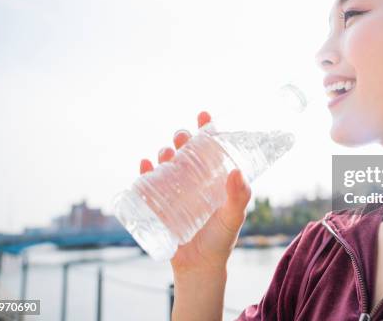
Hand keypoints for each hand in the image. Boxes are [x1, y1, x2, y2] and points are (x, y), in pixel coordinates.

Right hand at [139, 111, 251, 273]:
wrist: (199, 267)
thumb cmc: (220, 240)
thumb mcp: (233, 217)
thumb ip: (239, 197)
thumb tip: (236, 171)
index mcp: (213, 178)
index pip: (210, 148)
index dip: (206, 129)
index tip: (204, 115)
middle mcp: (193, 180)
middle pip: (185, 151)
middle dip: (181, 138)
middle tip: (181, 137)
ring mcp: (174, 191)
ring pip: (166, 164)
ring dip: (163, 153)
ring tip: (165, 154)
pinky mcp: (158, 205)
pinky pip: (147, 184)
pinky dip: (144, 172)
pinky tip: (145, 165)